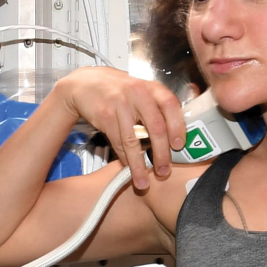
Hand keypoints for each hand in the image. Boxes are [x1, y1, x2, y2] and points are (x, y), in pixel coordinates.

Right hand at [55, 67, 187, 191]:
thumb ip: (158, 107)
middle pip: (155, 127)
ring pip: (134, 140)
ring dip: (139, 165)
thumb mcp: (142, 91)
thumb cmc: (119, 91)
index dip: (177, 126)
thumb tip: (176, 136)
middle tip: (164, 171)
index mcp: (152, 88)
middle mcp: (139, 94)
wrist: (86, 83)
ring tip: (143, 182)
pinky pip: (118, 142)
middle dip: (161, 153)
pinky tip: (128, 169)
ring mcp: (121, 104)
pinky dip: (124, 159)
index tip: (179, 146)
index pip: (171, 105)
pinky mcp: (105, 115)